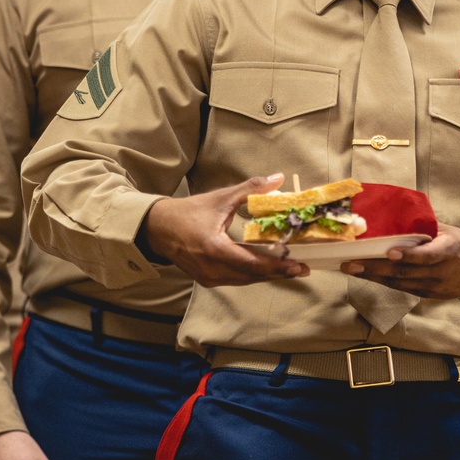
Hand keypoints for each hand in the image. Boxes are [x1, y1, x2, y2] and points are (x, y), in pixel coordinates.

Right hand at [145, 174, 311, 287]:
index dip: (277, 266)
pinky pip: (236, 280)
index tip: (298, 265)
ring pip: (246, 280)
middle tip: (302, 268)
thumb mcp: (220, 198)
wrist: (158, 229)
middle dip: (278, 272)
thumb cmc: (188, 212)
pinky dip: (253, 274)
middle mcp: (211, 268)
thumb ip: (250, 190)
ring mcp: (208, 277)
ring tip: (289, 268)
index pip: (252, 263)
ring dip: (267, 275)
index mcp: (214, 248)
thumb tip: (278, 179)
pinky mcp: (207, 280)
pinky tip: (267, 268)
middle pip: (252, 275)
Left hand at [342, 224, 459, 299]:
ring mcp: (433, 286)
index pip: (427, 255)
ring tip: (352, 268)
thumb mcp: (448, 232)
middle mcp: (440, 272)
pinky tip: (366, 275)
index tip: (390, 253)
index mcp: (449, 251)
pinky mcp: (427, 295)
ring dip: (373, 276)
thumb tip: (395, 214)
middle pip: (405, 272)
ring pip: (399, 282)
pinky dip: (383, 281)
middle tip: (351, 263)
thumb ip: (424, 228)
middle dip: (375, 268)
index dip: (408, 256)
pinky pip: (402, 288)